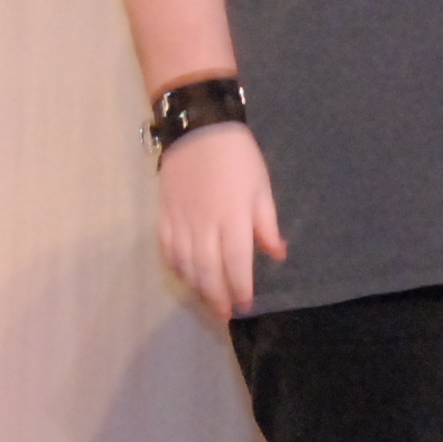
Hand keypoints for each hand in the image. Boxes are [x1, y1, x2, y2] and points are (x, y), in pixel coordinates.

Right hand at [154, 124, 284, 317]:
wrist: (198, 127)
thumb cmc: (238, 157)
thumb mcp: (261, 187)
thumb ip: (267, 224)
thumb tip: (278, 255)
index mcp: (232, 218)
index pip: (236, 264)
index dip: (241, 289)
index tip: (246, 306)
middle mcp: (203, 225)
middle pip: (208, 271)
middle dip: (218, 297)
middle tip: (227, 314)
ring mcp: (180, 221)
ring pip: (186, 265)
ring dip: (198, 287)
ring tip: (209, 299)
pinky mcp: (164, 214)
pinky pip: (167, 249)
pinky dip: (176, 267)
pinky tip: (186, 275)